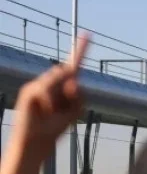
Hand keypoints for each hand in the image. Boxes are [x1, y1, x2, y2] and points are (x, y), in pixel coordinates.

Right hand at [9, 34, 89, 160]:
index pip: (73, 64)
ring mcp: (38, 84)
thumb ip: (79, 96)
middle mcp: (50, 81)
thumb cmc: (57, 125)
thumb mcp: (76, 110)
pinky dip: (50, 103)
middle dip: (71, 91)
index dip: (81, 50)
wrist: (38, 139)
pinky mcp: (29, 90)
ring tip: (52, 112)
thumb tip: (73, 82)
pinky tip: (46, 111)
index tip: (89, 34)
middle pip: (69, 73)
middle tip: (61, 110)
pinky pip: (46, 90)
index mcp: (63, 85)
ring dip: (60, 99)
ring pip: (57, 80)